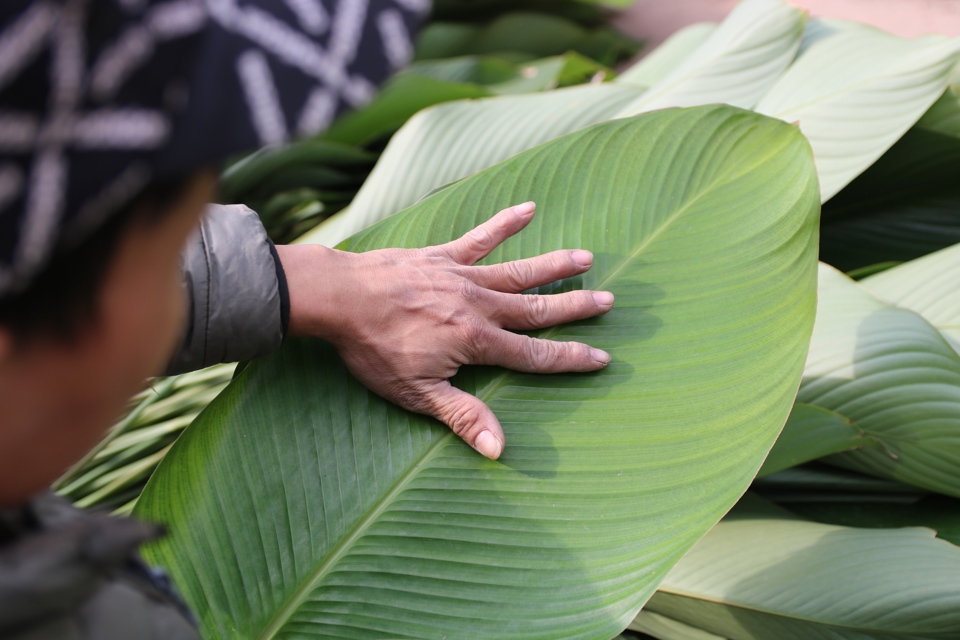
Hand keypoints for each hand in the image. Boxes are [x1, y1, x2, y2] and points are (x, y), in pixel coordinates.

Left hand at [276, 202, 613, 459]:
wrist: (340, 298)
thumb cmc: (374, 348)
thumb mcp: (416, 393)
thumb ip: (463, 417)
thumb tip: (499, 451)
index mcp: (477, 342)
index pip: (534, 355)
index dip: (570, 358)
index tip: (602, 357)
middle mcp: (479, 305)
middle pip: (537, 309)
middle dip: (575, 308)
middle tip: (608, 300)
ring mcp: (462, 276)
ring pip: (519, 272)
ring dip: (554, 266)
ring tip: (586, 258)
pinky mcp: (442, 256)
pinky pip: (480, 238)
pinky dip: (504, 224)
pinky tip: (529, 209)